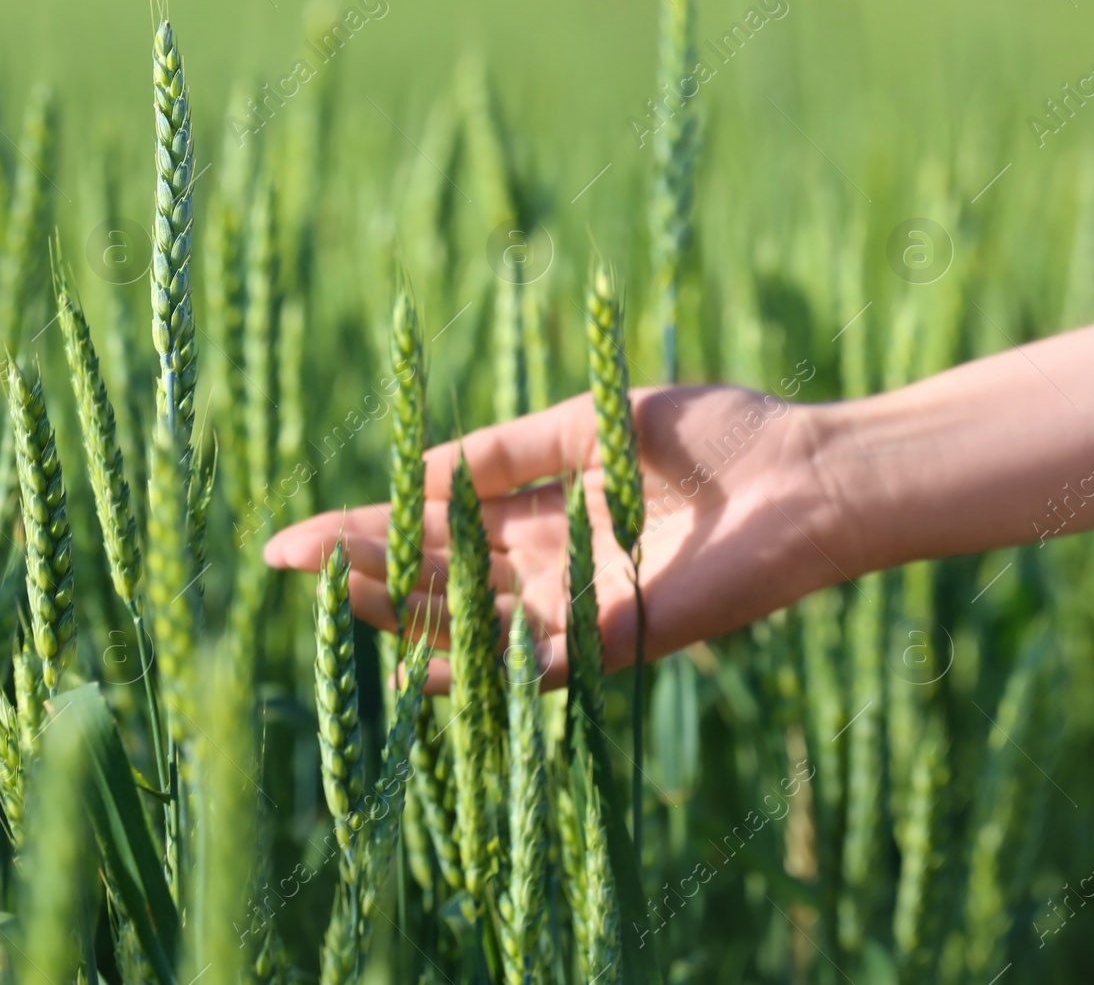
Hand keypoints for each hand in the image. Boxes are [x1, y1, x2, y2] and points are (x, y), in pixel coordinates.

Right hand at [263, 384, 847, 691]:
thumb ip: (509, 449)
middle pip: (433, 578)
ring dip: (399, 612)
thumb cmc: (718, 438)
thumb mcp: (594, 420)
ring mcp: (577, 609)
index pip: (431, 527)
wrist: (809, 474)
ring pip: (467, 621)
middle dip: (360, 570)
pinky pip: (533, 664)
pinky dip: (475, 669)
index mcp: (541, 515)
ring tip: (330, 595)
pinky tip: (412, 672)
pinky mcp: (616, 638)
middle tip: (284, 564)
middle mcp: (547, 570)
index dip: (360, 529)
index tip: (289, 537)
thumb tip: (418, 473)